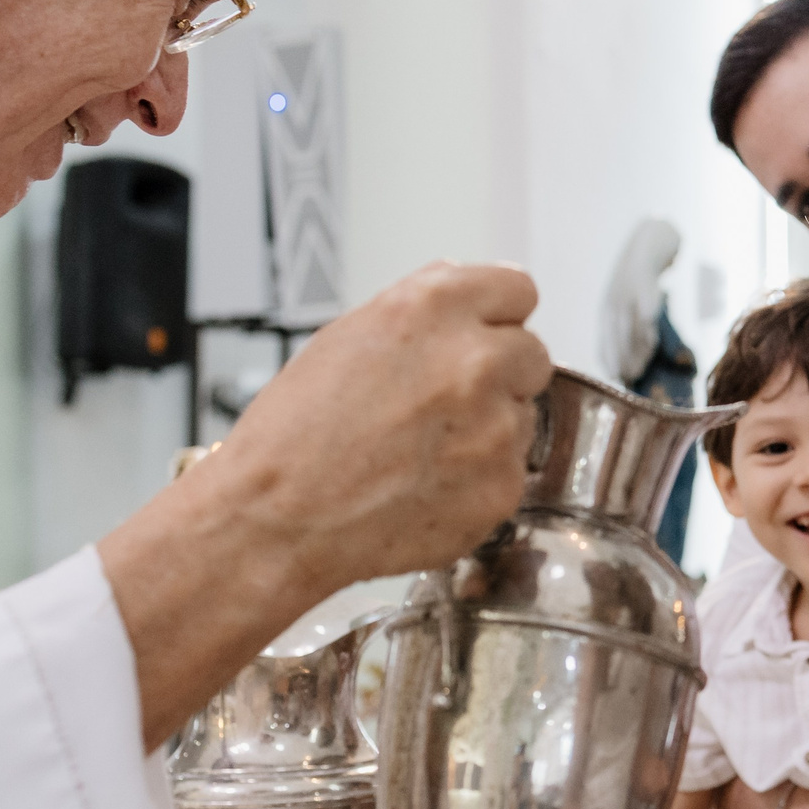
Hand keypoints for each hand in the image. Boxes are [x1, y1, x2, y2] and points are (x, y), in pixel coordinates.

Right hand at [209, 262, 551, 593]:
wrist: (276, 518)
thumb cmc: (294, 434)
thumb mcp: (349, 336)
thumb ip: (424, 311)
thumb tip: (468, 300)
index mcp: (434, 307)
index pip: (518, 290)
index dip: (497, 317)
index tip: (487, 334)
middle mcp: (475, 359)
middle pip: (531, 354)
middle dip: (499, 376)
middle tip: (446, 404)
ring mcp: (496, 426)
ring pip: (523, 417)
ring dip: (489, 430)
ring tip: (422, 451)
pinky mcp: (503, 486)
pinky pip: (511, 473)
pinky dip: (479, 481)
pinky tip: (427, 485)